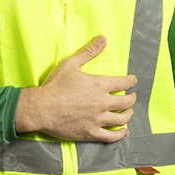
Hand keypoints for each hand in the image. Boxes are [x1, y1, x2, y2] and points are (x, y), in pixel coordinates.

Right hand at [15, 35, 136, 141]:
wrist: (41, 108)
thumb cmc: (55, 85)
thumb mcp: (71, 64)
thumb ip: (89, 51)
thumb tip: (103, 39)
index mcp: (99, 85)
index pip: (124, 83)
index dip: (131, 81)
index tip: (133, 80)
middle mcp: (102, 103)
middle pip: (126, 102)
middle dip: (132, 98)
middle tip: (132, 97)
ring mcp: (97, 119)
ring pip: (122, 119)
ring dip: (128, 114)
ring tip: (128, 112)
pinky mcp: (91, 132)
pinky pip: (111, 136)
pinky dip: (120, 134)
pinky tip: (123, 131)